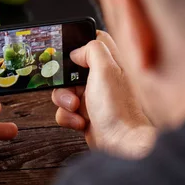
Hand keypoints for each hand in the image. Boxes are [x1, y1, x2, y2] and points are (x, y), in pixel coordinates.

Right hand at [52, 31, 156, 158]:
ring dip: (64, 100)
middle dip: (63, 79)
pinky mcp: (85, 114)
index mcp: (109, 62)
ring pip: (64, 90)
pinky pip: (65, 111)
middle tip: (69, 86)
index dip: (77, 44)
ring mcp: (92, 97)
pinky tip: (80, 121)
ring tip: (76, 107)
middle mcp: (100, 78)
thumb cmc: (118, 109)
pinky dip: (68, 117)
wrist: (121, 143)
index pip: (91, 41)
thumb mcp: (106, 70)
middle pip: (70, 68)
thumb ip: (92, 50)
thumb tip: (77, 51)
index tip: (68, 55)